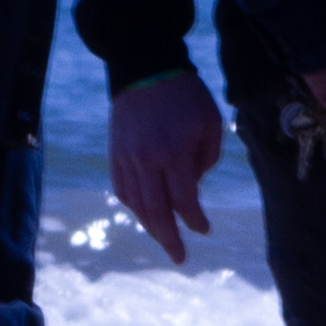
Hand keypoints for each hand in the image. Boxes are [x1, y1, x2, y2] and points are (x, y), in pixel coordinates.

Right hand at [108, 70, 226, 263]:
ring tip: (164, 239)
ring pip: (136, 204)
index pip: (184, 201)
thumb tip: (193, 187)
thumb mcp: (210, 122)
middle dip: (169, 239)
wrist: (145, 68)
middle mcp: (146, 161)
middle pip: (156, 212)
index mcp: (173, 154)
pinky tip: (145, 214)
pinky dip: (134, 207)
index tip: (205, 230)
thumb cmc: (185, 96)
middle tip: (179, 257)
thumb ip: (206, 159)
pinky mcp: (115, 154)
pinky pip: (122, 189)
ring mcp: (126, 159)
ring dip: (150, 227)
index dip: (195, 221)